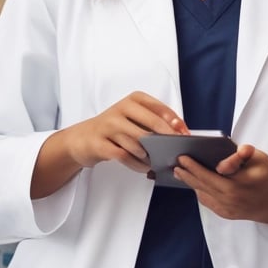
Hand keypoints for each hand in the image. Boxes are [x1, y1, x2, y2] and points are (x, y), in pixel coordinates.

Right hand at [64, 91, 187, 173]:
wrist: (82, 139)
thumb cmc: (113, 129)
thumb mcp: (133, 119)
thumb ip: (153, 122)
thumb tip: (179, 133)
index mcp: (133, 100)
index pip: (160, 108)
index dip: (175, 122)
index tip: (185, 134)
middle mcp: (120, 109)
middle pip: (152, 123)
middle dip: (168, 138)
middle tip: (176, 150)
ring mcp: (108, 125)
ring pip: (139, 142)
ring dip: (151, 155)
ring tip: (156, 162)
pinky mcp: (100, 143)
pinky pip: (125, 155)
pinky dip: (137, 164)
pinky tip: (143, 167)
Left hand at [173, 144, 267, 223]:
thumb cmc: (265, 176)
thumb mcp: (260, 159)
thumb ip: (244, 154)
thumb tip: (228, 158)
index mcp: (240, 184)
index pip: (213, 174)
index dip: (197, 167)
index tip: (184, 158)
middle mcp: (232, 198)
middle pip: (203, 184)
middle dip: (187, 172)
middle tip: (177, 162)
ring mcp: (227, 208)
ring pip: (203, 193)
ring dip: (190, 182)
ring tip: (180, 171)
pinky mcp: (224, 213)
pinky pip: (207, 200)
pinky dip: (199, 190)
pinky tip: (193, 182)